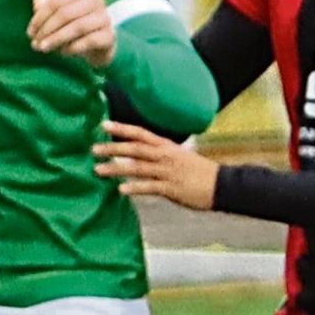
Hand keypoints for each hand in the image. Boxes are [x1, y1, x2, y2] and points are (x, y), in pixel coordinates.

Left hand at [27, 0, 115, 68]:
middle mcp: (95, 1)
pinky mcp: (109, 36)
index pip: (55, 1)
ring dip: (57, 39)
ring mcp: (104, 18)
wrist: (98, 45)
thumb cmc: (72, 25)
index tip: (30, 33)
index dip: (39, 18)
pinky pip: (90, 41)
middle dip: (46, 30)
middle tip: (35, 45)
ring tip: (45, 49)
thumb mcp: (56, 13)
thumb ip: (44, 3)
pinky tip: (64, 52)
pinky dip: (73, 47)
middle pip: (65, 13)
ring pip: (78, 27)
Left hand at [94, 120, 218, 209]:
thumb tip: (138, 154)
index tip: (103, 124)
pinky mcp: (171, 188)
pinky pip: (150, 187)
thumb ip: (158, 154)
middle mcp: (164, 156)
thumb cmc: (197, 171)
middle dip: (112, 148)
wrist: (222, 185)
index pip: (140, 133)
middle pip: (134, 149)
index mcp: (165, 146)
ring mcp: (167, 172)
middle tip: (93, 150)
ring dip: (116, 169)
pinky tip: (120, 190)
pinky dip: (135, 188)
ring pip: (137, 168)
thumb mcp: (178, 156)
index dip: (121, 128)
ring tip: (98, 170)